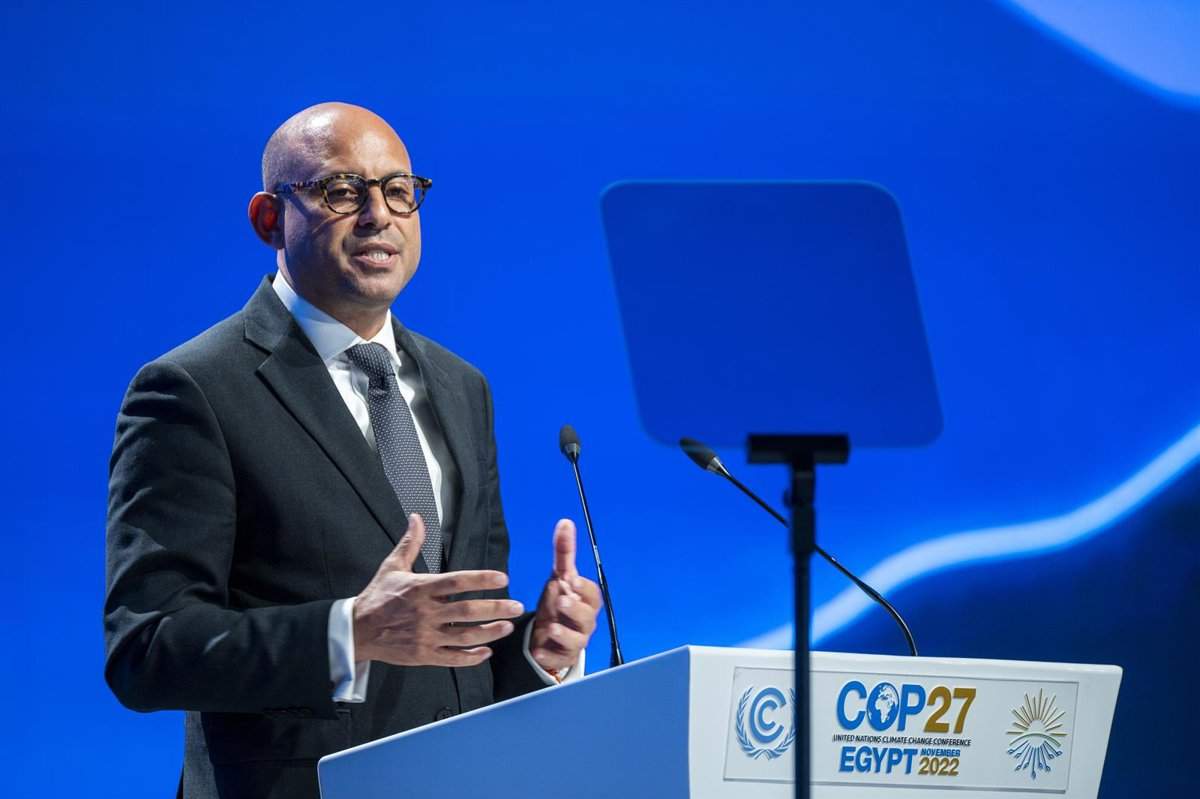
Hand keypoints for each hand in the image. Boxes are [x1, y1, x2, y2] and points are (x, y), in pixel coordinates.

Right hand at [353, 514, 524, 666]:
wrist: (356, 630)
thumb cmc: (377, 596)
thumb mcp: (392, 567)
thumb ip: (410, 543)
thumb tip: (416, 518)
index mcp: (421, 588)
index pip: (457, 582)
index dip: (482, 579)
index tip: (502, 578)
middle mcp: (426, 612)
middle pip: (467, 611)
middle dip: (496, 608)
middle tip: (517, 606)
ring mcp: (425, 635)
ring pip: (463, 636)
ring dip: (489, 632)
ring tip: (507, 627)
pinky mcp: (422, 655)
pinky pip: (451, 658)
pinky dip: (470, 657)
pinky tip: (485, 652)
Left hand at [530, 519, 602, 673]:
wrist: (548, 634)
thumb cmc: (558, 601)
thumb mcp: (559, 576)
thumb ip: (563, 552)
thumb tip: (565, 522)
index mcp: (586, 601)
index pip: (592, 594)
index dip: (583, 588)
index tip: (570, 580)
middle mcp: (584, 622)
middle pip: (586, 617)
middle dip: (575, 609)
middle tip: (561, 601)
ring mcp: (574, 641)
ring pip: (576, 641)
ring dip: (564, 634)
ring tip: (551, 628)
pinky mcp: (561, 658)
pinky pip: (558, 660)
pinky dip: (549, 656)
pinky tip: (539, 652)